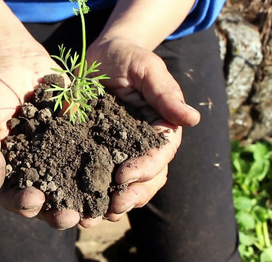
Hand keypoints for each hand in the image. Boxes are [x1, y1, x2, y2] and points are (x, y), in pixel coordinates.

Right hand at [0, 42, 87, 228]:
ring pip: (74, 188)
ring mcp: (61, 156)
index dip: (23, 204)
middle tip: (70, 216)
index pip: (14, 197)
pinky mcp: (81, 141)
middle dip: (58, 212)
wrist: (19, 61)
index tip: (35, 200)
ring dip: (84, 202)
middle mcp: (38, 169)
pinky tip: (113, 176)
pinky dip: (103, 171)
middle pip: (48, 202)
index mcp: (11, 171)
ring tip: (96, 209)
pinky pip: (94, 160)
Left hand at [81, 36, 199, 222]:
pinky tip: (78, 206)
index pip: (160, 155)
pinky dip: (92, 194)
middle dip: (131, 195)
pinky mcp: (97, 151)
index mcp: (161, 129)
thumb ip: (166, 93)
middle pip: (147, 179)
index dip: (145, 168)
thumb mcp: (147, 68)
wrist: (100, 55)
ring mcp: (121, 151)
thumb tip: (194, 119)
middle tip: (112, 207)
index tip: (125, 174)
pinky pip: (100, 178)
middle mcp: (144, 145)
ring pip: (126, 186)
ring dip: (114, 203)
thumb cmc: (129, 57)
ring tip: (94, 217)